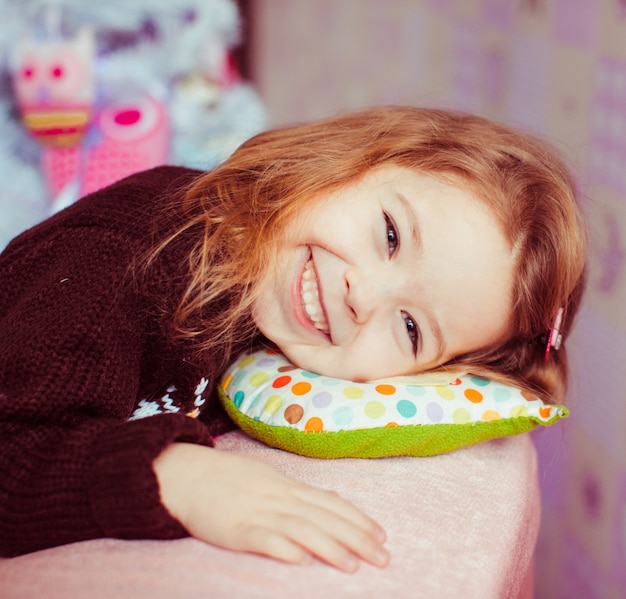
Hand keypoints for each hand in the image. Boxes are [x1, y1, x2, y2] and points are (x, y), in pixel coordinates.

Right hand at [153, 442, 388, 571]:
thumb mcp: (269, 477)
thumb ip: (299, 491)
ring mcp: (257, 511)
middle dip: (357, 537)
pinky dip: (284, 549)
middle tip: (383, 557)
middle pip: (324, 517)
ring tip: (353, 566)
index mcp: (287, 485)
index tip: (382, 536)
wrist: (185, 474)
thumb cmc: (227, 477)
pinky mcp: (235, 529)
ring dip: (329, 547)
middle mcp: (278, 496)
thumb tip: (331, 497)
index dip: (359, 519)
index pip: (331, 502)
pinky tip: (302, 562)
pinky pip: (263, 539)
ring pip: (301, 528)